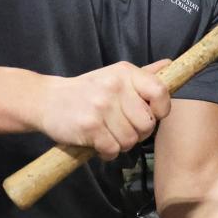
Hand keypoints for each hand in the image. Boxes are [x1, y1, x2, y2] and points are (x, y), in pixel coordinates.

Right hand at [37, 60, 170, 158]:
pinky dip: (108, 153)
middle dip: (138, 133)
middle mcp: (115, 87)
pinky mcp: (89, 126)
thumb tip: (169, 64)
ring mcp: (102, 107)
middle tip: (123, 129)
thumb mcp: (114, 75)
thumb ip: (143, 74)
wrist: (47, 100)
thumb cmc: (87, 90)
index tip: (151, 114)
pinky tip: (99, 144)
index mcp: (125, 72)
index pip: (160, 92)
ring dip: (121, 144)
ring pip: (130, 140)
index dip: (161, 109)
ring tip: (109, 135)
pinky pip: (112, 150)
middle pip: (147, 124)